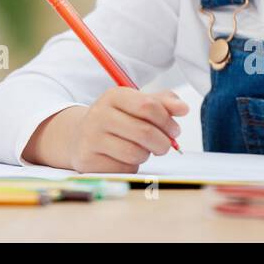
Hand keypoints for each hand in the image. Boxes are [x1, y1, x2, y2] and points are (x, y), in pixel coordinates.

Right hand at [29, 87, 187, 173]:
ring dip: (147, 154)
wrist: (80, 136)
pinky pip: (124, 168)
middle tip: (166, 145)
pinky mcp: (88, 160)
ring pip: (135, 153)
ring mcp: (91, 138)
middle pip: (145, 132)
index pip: (149, 106)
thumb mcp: (136, 105)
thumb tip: (183, 108)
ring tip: (143, 149)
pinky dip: (133, 166)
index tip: (174, 130)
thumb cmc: (117, 120)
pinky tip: (125, 158)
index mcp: (114, 96)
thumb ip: (163, 103)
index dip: (168, 121)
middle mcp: (99, 114)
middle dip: (163, 142)